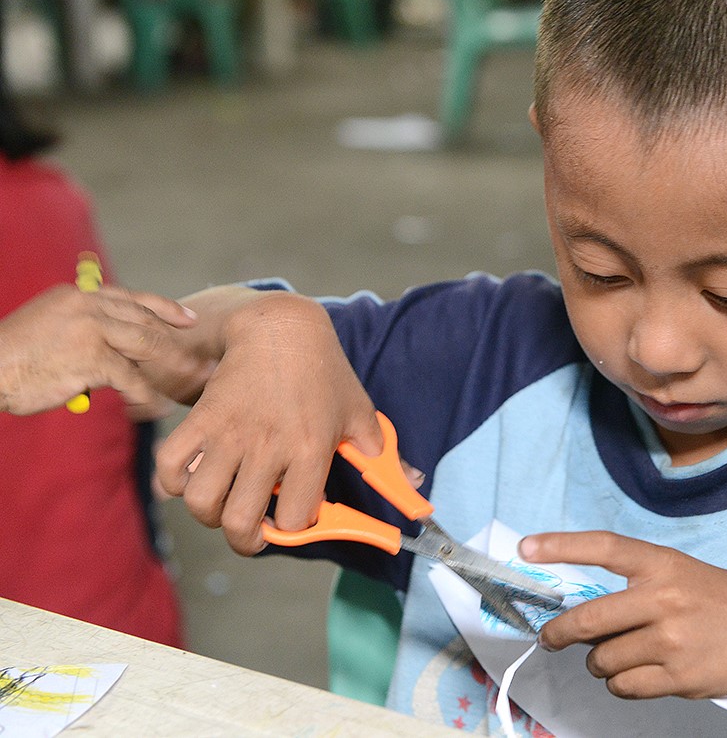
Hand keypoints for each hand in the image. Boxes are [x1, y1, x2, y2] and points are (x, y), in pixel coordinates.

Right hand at [0, 284, 198, 418]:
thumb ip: (85, 323)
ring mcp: (92, 330)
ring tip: (190, 381)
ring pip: (147, 345)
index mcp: (81, 295)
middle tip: (200, 359)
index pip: (133, 298)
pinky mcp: (92, 358)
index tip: (190, 319)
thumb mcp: (51, 323)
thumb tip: (119, 339)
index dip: (166, 309)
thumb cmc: (16, 355)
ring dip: (172, 366)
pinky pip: (131, 379)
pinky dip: (146, 396)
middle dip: (178, 342)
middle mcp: (89, 306)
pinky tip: (155, 407)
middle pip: (146, 322)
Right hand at [154, 292, 381, 555]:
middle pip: (239, 523)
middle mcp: (267, 446)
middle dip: (247, 540)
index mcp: (310, 449)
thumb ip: (383, 457)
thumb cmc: (325, 374)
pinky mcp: (200, 419)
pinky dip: (176, 483)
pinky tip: (198, 476)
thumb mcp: (359, 414)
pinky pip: (171, 468)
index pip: (294, 519)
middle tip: (255, 529)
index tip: (295, 517)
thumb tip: (413, 486)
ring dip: (211, 515)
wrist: (281, 328)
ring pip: (202, 503)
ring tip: (226, 504)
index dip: (294, 526)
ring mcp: (229, 433)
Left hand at [519, 531, 726, 700]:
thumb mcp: (683, 575)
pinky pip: (625, 686)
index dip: (560, 546)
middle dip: (560, 634)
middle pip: (588, 621)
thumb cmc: (726, 602)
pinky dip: (623, 684)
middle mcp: (665, 598)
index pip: (603, 547)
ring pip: (602, 661)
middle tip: (552, 638)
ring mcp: (672, 640)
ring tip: (626, 654)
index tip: (526, 549)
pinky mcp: (680, 678)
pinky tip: (643, 672)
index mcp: (663, 564)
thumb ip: (637, 586)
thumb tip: (581, 612)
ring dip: (602, 663)